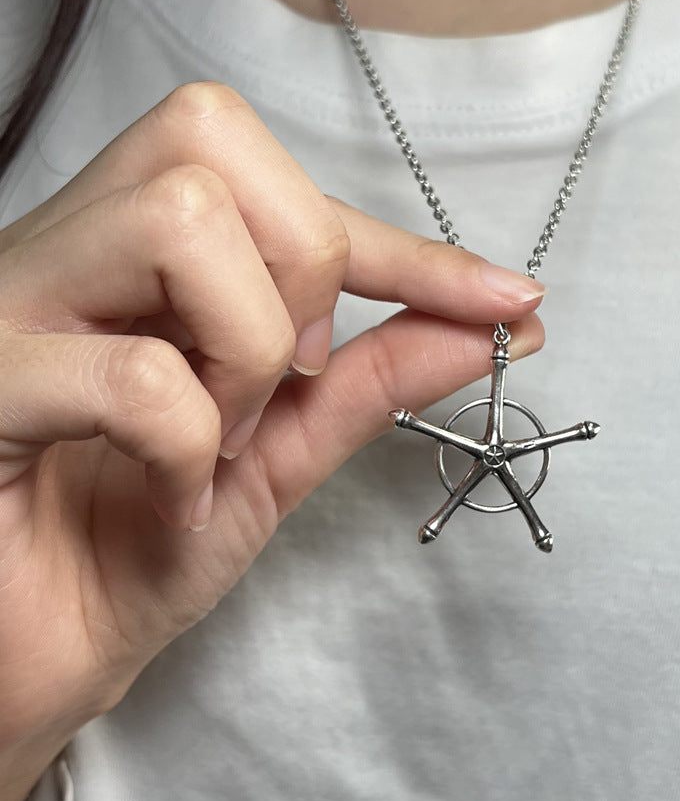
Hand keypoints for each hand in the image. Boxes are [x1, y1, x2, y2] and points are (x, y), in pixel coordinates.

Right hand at [0, 83, 543, 800]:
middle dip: (300, 274)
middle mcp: (65, 250)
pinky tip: (167, 497)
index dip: (406, 246)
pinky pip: (137, 372)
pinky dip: (189, 445)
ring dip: (246, 353)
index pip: (284, 190)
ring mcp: (12, 304)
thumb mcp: (280, 455)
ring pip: (181, 222)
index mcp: (136, 259)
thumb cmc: (133, 551)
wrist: (27, 659)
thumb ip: (373, 380)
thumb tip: (492, 325)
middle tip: (279, 386)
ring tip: (216, 439)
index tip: (508, 298)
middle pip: (214, 142)